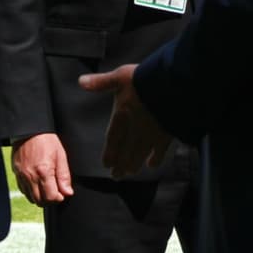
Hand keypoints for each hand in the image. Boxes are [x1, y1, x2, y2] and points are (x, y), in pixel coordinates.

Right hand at [10, 132, 73, 205]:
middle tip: (55, 192)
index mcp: (44, 172)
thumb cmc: (46, 140)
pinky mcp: (16, 174)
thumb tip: (67, 192)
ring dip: (40, 197)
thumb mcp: (60, 156)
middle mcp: (31, 177)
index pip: (51, 197)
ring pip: (31, 198)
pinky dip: (31, 192)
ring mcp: (22, 176)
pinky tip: (37, 184)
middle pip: (40, 201)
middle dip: (50, 200)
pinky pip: (23, 190)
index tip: (62, 193)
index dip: (59, 198)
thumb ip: (64, 176)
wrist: (29, 130)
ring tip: (47, 188)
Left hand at [79, 64, 172, 178]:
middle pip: (125, 153)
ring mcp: (151, 135)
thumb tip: (81, 81)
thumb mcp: (119, 76)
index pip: (112, 140)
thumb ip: (101, 82)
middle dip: (120, 165)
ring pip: (139, 155)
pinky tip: (152, 165)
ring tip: (129, 172)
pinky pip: (159, 152)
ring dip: (133, 165)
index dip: (109, 154)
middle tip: (116, 175)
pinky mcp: (166, 135)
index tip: (106, 164)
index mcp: (121, 117)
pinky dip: (155, 160)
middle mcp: (134, 130)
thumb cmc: (144, 79)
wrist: (171, 85)